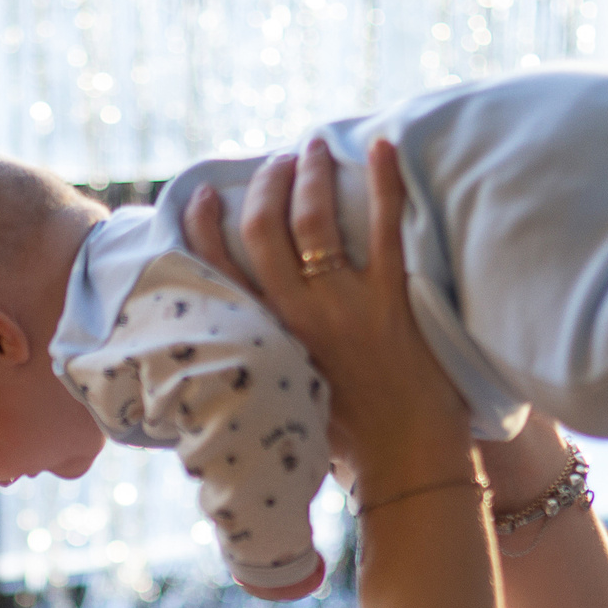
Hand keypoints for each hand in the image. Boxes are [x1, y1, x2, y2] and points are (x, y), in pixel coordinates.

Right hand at [182, 139, 474, 505]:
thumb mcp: (286, 396)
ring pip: (315, 217)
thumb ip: (266, 360)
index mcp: (266, 339)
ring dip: (311, 173)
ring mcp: (345, 304)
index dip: (204, 227)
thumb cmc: (348, 439)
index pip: (219, 271)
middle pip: (264, 229)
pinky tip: (381, 147)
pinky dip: (383, 180)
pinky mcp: (391, 298)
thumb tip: (246, 337)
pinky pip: (385, 225)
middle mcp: (298, 315)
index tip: (203, 197)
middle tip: (277, 162)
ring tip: (315, 147)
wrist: (403, 460)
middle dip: (266, 184)